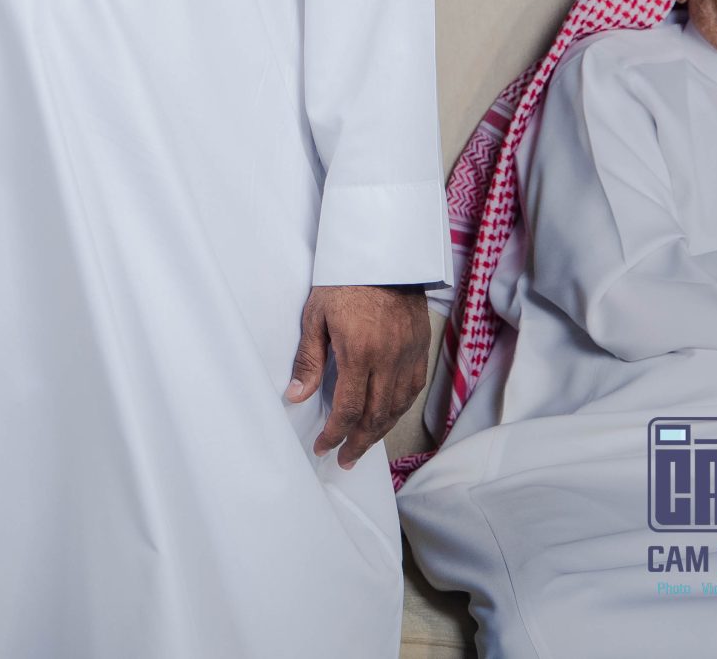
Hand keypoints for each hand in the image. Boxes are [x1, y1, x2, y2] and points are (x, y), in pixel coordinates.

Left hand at [285, 283, 430, 468]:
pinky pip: (412, 391)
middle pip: (376, 416)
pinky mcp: (420, 350)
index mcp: (359, 352)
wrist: (383, 257)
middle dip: (359, 443)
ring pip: (397, 408)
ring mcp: (408, 356)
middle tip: (345, 459)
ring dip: (379, 432)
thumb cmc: (344, 283)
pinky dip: (398, 410)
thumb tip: (297, 396)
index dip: (336, 434)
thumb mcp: (315, 316)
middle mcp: (388, 360)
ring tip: (362, 446)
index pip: (349, 408)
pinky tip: (385, 417)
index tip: (324, 447)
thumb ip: (308, 360)